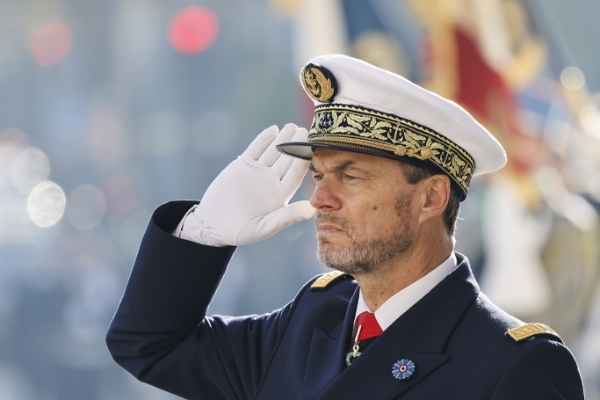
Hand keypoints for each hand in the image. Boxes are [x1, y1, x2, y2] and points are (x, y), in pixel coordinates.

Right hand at [183, 124, 314, 245]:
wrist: (213, 224)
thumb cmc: (241, 231)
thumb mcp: (264, 226)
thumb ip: (286, 217)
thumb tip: (311, 209)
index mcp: (281, 194)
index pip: (295, 174)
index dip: (303, 161)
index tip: (311, 149)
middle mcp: (272, 180)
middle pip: (287, 159)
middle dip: (295, 145)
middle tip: (304, 130)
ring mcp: (258, 171)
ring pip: (273, 151)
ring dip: (282, 139)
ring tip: (291, 127)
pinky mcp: (243, 165)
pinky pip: (255, 149)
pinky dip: (263, 140)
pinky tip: (272, 130)